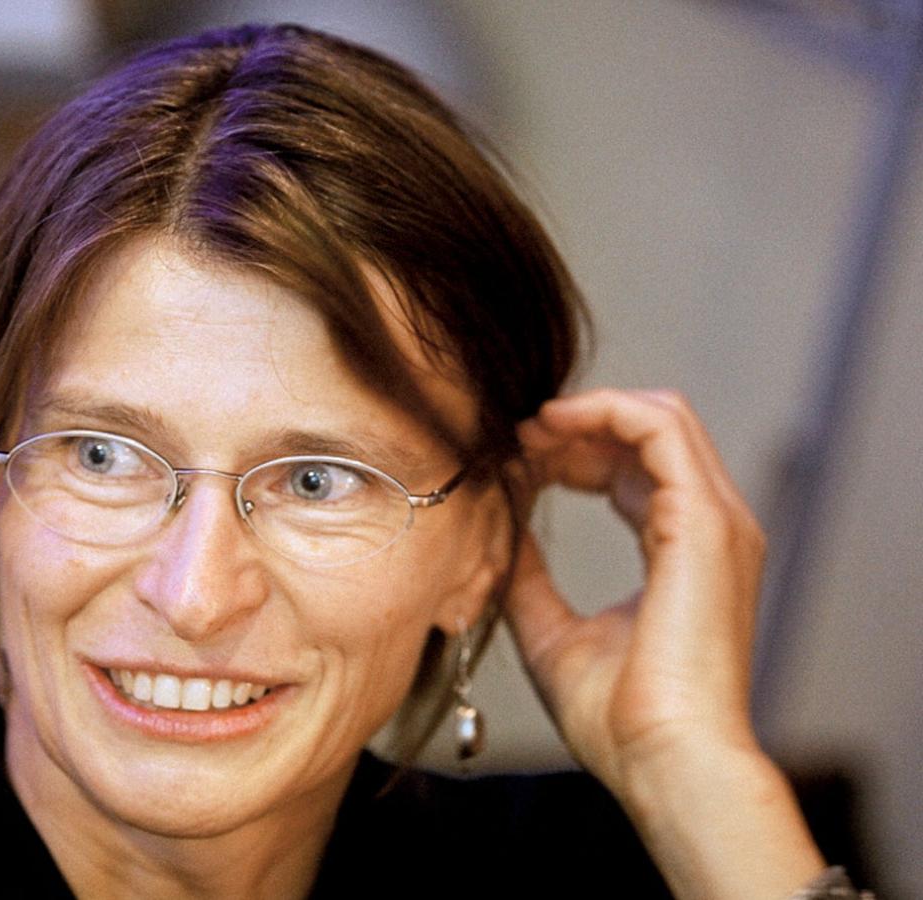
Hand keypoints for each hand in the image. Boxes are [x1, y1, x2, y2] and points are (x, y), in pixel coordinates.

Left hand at [508, 389, 822, 898]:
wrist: (662, 759)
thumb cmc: (618, 717)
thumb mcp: (553, 632)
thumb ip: (529, 577)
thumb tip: (498, 536)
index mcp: (681, 550)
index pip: (633, 469)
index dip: (572, 452)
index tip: (516, 458)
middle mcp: (708, 527)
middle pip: (648, 432)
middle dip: (578, 423)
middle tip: (515, 437)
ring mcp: (715, 520)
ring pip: (661, 416)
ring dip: (588, 411)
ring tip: (528, 429)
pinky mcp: (704, 522)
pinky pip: (661, 430)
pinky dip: (603, 414)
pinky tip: (548, 431)